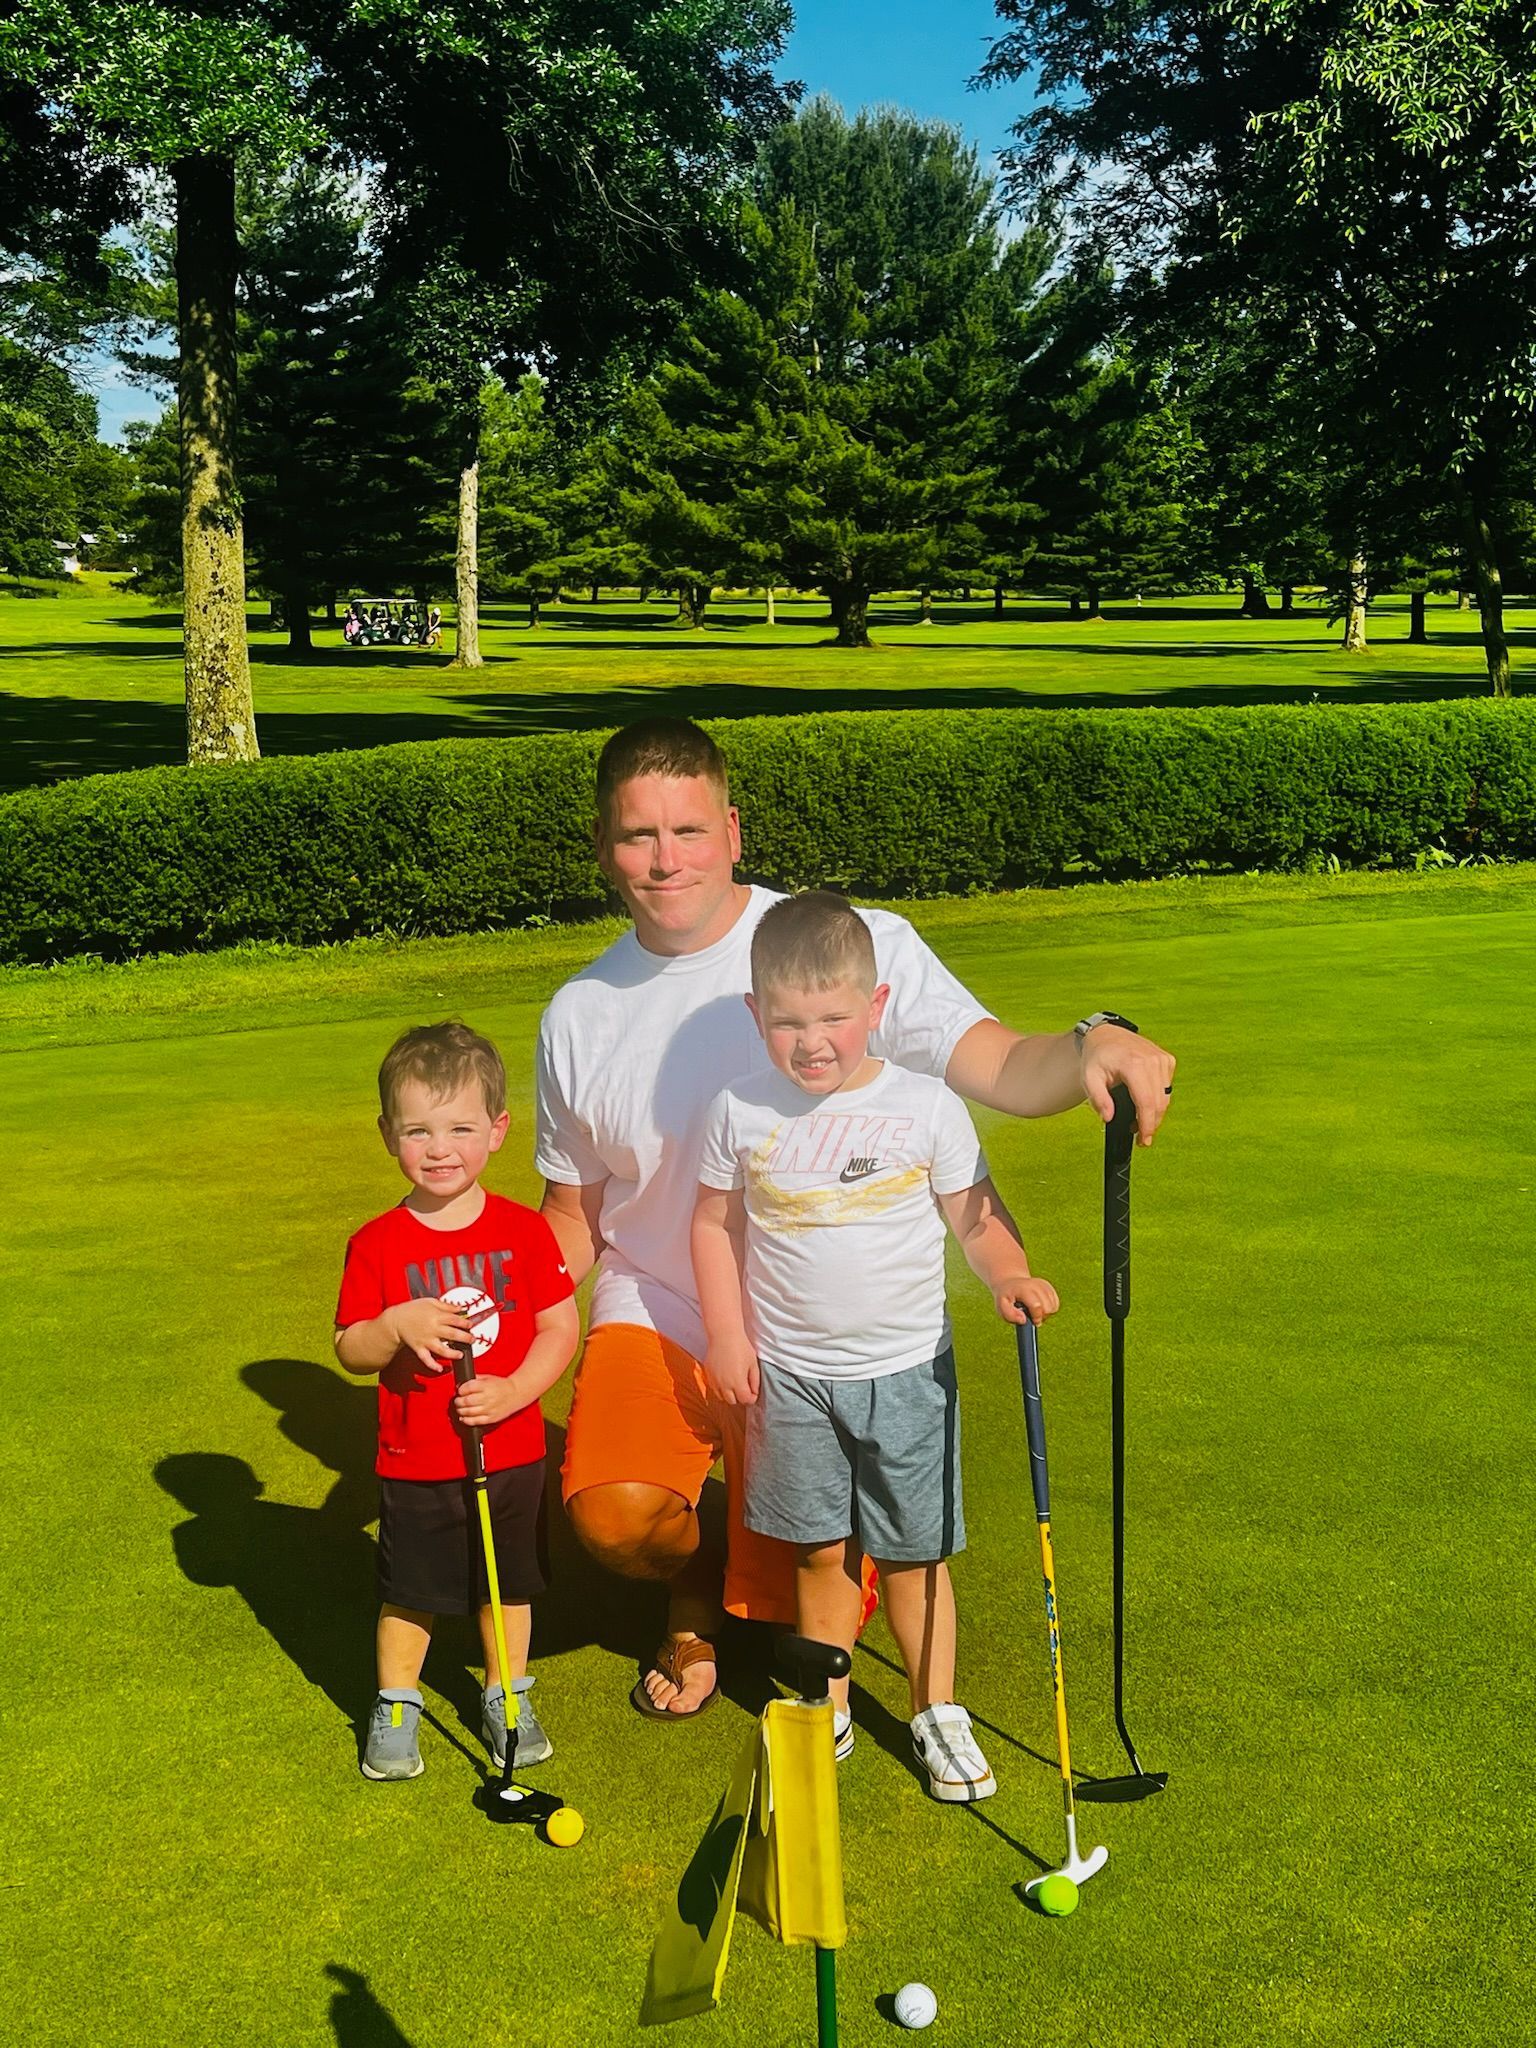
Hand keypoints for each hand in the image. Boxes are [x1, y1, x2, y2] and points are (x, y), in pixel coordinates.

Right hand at [387, 1297, 472, 1372]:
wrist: (396, 1320)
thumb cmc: (413, 1309)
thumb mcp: (430, 1302)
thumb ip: (446, 1305)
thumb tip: (460, 1308)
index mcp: (436, 1316)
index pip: (455, 1320)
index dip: (465, 1323)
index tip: (470, 1325)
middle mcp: (432, 1329)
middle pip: (452, 1334)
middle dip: (465, 1337)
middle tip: (472, 1339)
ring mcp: (426, 1340)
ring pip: (441, 1349)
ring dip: (453, 1353)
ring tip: (460, 1354)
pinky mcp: (419, 1348)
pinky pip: (426, 1359)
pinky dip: (432, 1365)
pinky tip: (439, 1368)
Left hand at [453, 1372, 523, 1428]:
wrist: (516, 1394)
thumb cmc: (501, 1385)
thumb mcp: (488, 1377)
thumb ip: (474, 1380)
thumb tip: (460, 1385)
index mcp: (486, 1386)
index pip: (467, 1388)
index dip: (460, 1390)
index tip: (460, 1391)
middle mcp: (487, 1398)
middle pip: (466, 1401)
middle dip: (458, 1401)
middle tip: (458, 1400)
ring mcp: (489, 1409)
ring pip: (468, 1412)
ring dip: (460, 1411)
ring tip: (460, 1408)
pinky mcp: (491, 1418)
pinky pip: (475, 1421)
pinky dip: (466, 1420)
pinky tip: (463, 1417)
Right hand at [704, 1338, 759, 1407]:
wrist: (724, 1335)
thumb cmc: (741, 1347)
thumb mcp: (753, 1364)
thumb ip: (755, 1381)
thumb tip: (754, 1392)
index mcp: (738, 1383)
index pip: (745, 1400)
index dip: (751, 1397)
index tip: (753, 1392)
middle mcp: (724, 1385)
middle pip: (733, 1401)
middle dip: (740, 1397)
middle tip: (744, 1387)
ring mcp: (714, 1381)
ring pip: (721, 1397)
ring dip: (729, 1393)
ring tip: (734, 1382)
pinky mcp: (708, 1375)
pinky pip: (714, 1388)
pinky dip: (720, 1387)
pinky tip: (725, 1378)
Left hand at [997, 1276, 1059, 1325]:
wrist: (1009, 1284)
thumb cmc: (1006, 1297)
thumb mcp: (1001, 1306)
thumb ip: (1010, 1315)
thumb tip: (1023, 1320)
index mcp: (1024, 1289)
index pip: (1037, 1306)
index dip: (1036, 1317)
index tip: (1032, 1320)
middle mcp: (1035, 1285)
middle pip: (1048, 1308)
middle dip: (1041, 1316)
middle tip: (1031, 1315)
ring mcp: (1043, 1285)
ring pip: (1054, 1307)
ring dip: (1046, 1313)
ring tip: (1034, 1311)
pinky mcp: (1048, 1287)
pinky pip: (1056, 1303)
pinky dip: (1049, 1308)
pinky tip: (1040, 1307)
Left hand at [1080, 1025, 1176, 1146]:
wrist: (1106, 1035)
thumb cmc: (1097, 1057)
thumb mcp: (1089, 1078)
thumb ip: (1098, 1099)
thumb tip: (1109, 1117)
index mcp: (1133, 1064)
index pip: (1146, 1102)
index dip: (1147, 1125)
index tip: (1144, 1140)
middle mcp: (1152, 1060)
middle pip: (1159, 1103)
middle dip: (1151, 1124)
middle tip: (1141, 1137)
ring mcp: (1161, 1059)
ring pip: (1165, 1098)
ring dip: (1155, 1114)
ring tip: (1140, 1121)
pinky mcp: (1167, 1060)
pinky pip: (1167, 1088)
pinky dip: (1158, 1099)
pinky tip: (1145, 1102)